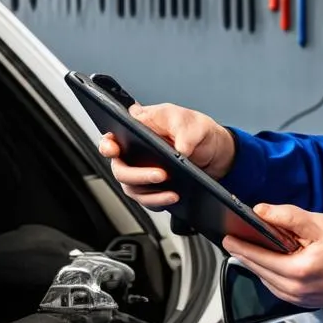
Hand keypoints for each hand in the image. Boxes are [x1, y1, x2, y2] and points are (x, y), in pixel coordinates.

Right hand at [98, 102, 235, 209]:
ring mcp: (143, 174)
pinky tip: (175, 196)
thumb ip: (183, 131)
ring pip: (134, 189)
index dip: (107, 146)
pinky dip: (160, 201)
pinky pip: (150, 200)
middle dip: (137, 175)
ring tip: (172, 192)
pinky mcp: (155, 190)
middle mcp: (134, 155)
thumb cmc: (195, 129)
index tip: (113, 150)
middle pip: (121, 170)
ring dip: (151, 193)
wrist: (215, 151)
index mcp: (137, 131)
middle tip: (160, 174)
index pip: (111, 139)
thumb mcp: (191, 121)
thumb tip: (180, 150)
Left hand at [223, 204, 322, 309]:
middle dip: (244, 253)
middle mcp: (293, 289)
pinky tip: (271, 261)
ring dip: (256, 264)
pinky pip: (275, 287)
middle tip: (234, 239)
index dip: (239, 245)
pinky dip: (269, 273)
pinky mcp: (300, 302)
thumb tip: (263, 211)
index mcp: (297, 270)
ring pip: (264, 279)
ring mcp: (296, 299)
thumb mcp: (322, 225)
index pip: (257, 257)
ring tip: (251, 247)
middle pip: (256, 270)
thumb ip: (290, 217)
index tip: (227, 237)